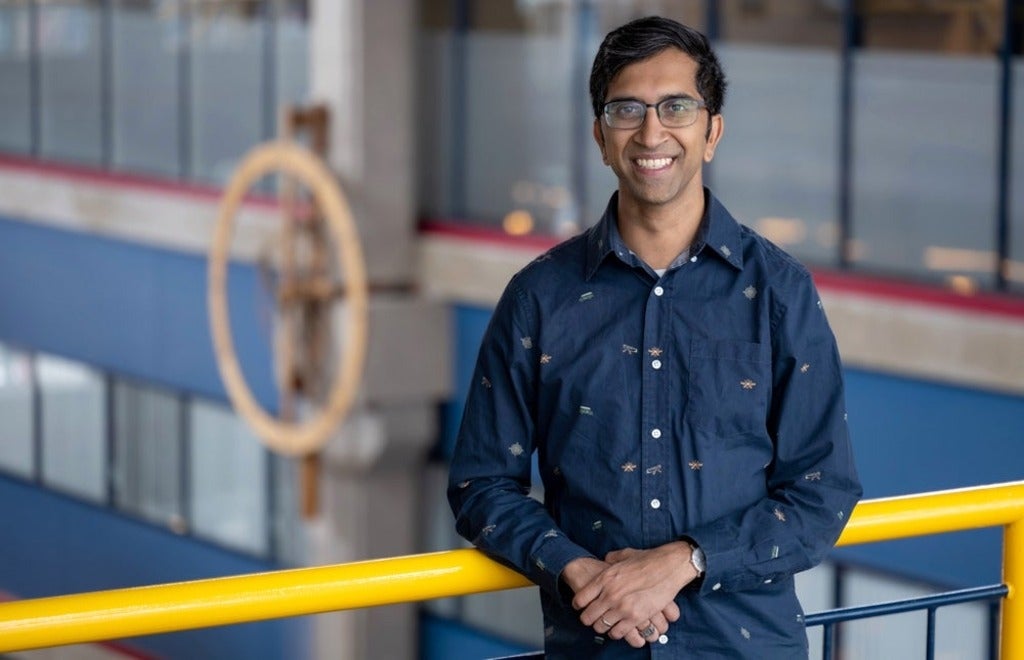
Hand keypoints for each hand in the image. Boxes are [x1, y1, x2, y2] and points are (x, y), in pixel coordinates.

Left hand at [571, 542, 697, 647]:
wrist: (669, 566)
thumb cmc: (648, 559)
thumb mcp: (625, 554)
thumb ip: (612, 558)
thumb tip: (605, 560)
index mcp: (605, 578)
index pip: (581, 599)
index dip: (579, 605)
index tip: (582, 606)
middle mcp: (610, 594)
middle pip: (588, 617)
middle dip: (588, 619)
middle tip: (592, 618)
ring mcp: (622, 607)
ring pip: (601, 627)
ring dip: (602, 627)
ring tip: (605, 624)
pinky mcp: (636, 617)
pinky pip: (617, 633)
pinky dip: (616, 633)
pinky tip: (618, 628)